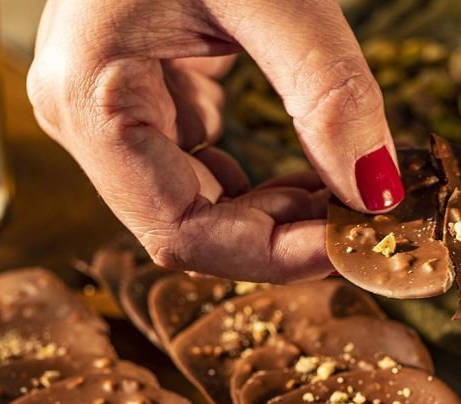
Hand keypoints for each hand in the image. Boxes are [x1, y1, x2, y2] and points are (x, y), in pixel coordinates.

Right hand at [27, 0, 402, 281]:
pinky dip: (258, 187)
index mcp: (90, 98)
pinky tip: (310, 177)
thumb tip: (377, 193)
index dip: (268, 256)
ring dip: (273, 219)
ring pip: (194, 209)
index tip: (353, 244)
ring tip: (346, 200)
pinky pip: (197, 174)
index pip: (177, 231)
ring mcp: (106, 113)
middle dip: (280, 239)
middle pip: (185, 229)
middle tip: (366, 228)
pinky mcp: (137, 102)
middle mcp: (83, 119)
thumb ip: (326, 92)